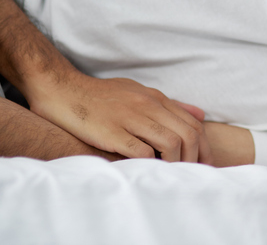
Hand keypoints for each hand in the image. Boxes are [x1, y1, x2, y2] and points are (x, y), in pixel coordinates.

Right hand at [26, 72, 212, 163]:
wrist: (63, 90)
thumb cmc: (101, 96)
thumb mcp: (139, 92)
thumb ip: (169, 104)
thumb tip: (200, 115)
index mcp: (156, 98)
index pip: (193, 123)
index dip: (204, 147)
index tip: (203, 164)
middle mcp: (148, 106)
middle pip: (188, 134)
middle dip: (195, 158)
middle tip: (191, 173)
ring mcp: (131, 118)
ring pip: (171, 143)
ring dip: (176, 162)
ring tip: (172, 174)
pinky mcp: (113, 132)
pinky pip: (143, 151)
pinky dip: (152, 163)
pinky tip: (149, 170)